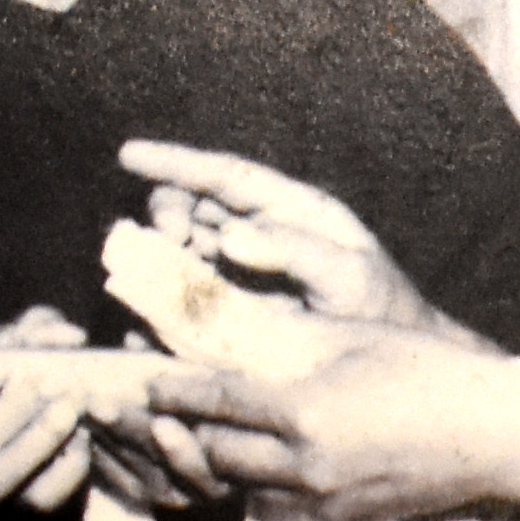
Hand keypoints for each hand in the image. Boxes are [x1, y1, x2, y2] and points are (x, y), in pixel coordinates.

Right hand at [0, 308, 139, 513]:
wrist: (47, 441)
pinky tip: (81, 438)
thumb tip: (57, 333)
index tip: (7, 366)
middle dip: (10, 412)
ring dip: (38, 439)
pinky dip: (65, 468)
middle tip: (51, 383)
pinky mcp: (18, 518)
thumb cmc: (21, 386)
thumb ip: (31, 334)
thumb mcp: (18, 352)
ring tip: (71, 407)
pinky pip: (38, 501)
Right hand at [121, 140, 428, 326]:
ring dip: (162, 254)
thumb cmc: (379, 310)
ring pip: (184, 246)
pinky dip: (165, 295)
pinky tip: (148, 310)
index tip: (128, 154)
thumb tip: (228, 235)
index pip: (227, 176)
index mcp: (293, 209)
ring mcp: (244, 268)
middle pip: (196, 206)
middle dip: (170, 214)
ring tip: (156, 270)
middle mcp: (262, 231)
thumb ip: (293, 252)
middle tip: (168, 239)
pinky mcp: (232, 304)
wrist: (391, 367)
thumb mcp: (347, 276)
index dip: (176, 163)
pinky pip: (187, 289)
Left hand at [137, 326, 519, 520]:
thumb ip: (290, 337)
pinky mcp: (343, 519)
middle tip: (160, 415)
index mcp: (305, 412)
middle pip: (215, 455)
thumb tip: (234, 328)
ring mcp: (323, 499)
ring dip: (220, 462)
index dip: (174, 390)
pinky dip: (264, 480)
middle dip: (184, 434)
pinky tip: (264, 458)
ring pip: (244, 485)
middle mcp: (305, 465)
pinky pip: (283, 501)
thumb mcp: (357, 337)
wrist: (496, 436)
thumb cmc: (432, 372)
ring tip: (202, 437)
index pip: (216, 401)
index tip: (146, 380)